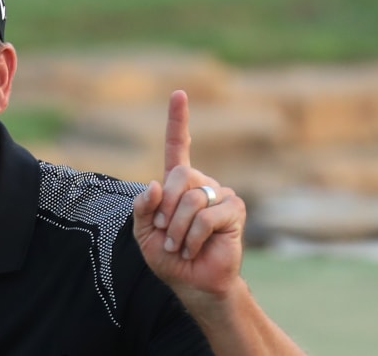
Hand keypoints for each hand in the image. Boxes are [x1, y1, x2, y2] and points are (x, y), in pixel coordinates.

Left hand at [132, 90, 245, 301]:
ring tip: (180, 245)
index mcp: (178, 184)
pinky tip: (195, 248)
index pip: (179, 146)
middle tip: (165, 233)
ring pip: (190, 200)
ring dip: (177, 229)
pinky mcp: (235, 211)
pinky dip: (192, 237)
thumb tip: (154, 184)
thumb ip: (143, 208)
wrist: (192, 283)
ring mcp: (221, 195)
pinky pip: (205, 217)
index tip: (178, 93)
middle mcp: (201, 183)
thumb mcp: (144, 232)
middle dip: (166, 209)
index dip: (178, 120)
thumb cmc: (169, 256)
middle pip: (179, 177)